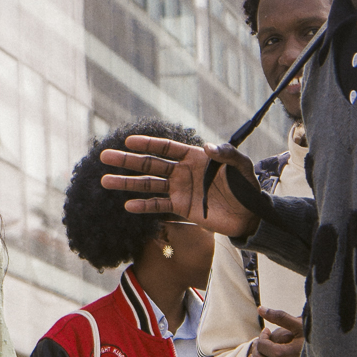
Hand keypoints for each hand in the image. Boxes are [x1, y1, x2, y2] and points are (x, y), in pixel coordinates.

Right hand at [99, 131, 256, 244]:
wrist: (250, 215)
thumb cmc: (247, 187)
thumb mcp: (242, 167)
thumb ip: (227, 154)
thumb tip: (209, 146)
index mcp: (194, 157)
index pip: (166, 148)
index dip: (148, 144)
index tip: (128, 141)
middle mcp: (182, 172)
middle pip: (150, 164)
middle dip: (127, 161)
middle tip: (105, 157)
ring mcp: (179, 190)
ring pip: (148, 185)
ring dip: (127, 183)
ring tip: (106, 181)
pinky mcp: (181, 208)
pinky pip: (158, 206)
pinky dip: (144, 206)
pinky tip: (128, 205)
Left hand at [245, 310, 304, 356]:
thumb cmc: (317, 343)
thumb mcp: (300, 327)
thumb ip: (280, 317)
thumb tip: (260, 309)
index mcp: (281, 354)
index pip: (261, 344)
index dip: (262, 336)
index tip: (268, 332)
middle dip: (258, 348)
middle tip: (264, 342)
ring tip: (265, 353)